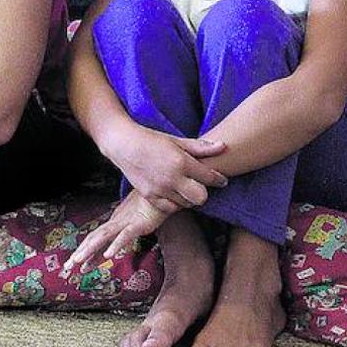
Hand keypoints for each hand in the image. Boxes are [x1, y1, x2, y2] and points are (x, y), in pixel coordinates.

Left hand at [62, 188, 171, 276]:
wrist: (162, 189)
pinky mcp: (139, 224)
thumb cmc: (151, 203)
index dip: (87, 252)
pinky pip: (125, 236)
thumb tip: (122, 237)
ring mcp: (126, 222)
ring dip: (90, 250)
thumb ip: (129, 228)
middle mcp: (116, 222)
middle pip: (94, 239)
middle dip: (80, 253)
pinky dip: (116, 245)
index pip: (97, 239)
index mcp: (115, 222)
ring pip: (103, 237)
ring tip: (78, 261)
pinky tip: (108, 255)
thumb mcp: (137, 218)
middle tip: (67, 267)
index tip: (77, 265)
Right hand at [111, 126, 227, 213]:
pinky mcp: (149, 195)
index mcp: (181, 162)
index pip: (210, 178)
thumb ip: (201, 148)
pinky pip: (169, 207)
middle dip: (203, 192)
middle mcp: (172, 177)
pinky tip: (171, 192)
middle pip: (201, 198)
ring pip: (186, 204)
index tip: (220, 179)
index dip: (218, 180)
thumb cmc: (151, 139)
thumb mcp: (177, 140)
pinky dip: (173, 202)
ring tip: (183, 187)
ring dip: (187, 197)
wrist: (123, 143)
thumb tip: (224, 146)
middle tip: (198, 184)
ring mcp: (160, 188)